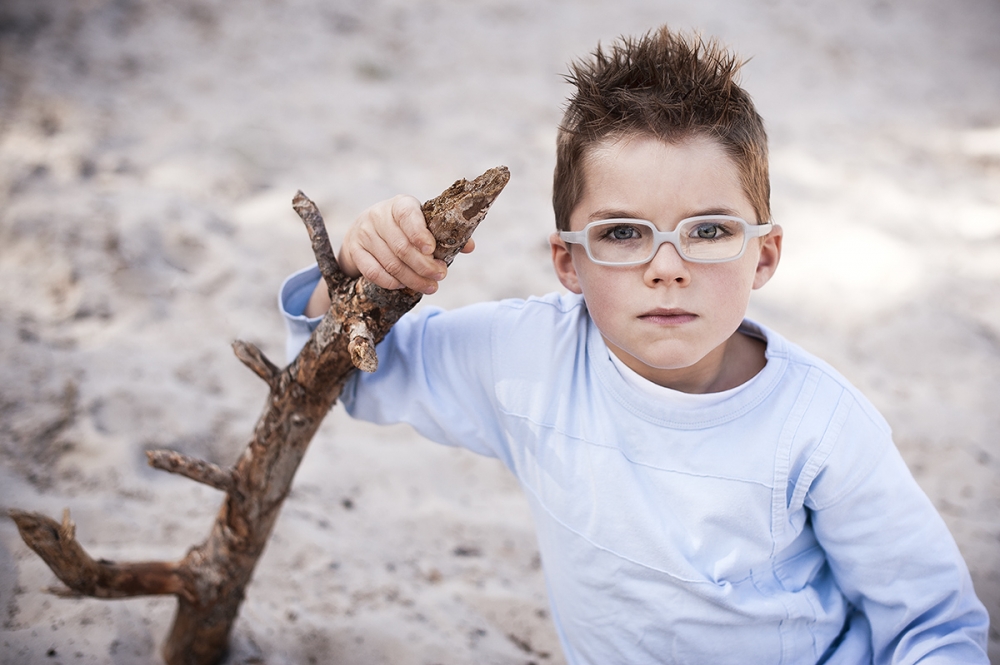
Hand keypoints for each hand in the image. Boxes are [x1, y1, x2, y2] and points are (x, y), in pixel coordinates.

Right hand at [304, 195, 474, 316]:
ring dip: (412, 278)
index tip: (433, 250)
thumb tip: (469, 247)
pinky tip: (403, 285)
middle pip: (402, 246)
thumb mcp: (421, 224)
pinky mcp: (355, 251)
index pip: (408, 215)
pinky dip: (391, 282)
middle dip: (423, 265)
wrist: (364, 230)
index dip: (420, 234)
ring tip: (430, 287)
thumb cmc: (403, 228)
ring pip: (390, 262)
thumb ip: (445, 234)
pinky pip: (373, 272)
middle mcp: (378, 216)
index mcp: (400, 205)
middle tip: (441, 276)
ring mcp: (364, 234)